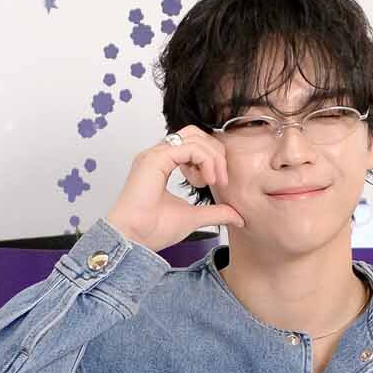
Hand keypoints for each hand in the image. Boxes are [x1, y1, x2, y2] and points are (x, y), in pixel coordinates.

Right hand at [105, 125, 245, 253]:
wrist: (135, 238)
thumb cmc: (153, 229)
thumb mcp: (194, 217)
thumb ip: (216, 213)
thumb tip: (237, 217)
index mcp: (163, 164)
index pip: (194, 144)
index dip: (212, 158)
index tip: (219, 183)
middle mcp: (158, 155)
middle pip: (196, 134)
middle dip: (215, 153)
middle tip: (221, 179)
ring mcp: (155, 154)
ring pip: (194, 137)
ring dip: (212, 157)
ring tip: (214, 180)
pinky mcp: (156, 158)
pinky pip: (189, 147)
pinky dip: (204, 159)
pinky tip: (206, 179)